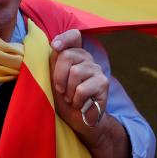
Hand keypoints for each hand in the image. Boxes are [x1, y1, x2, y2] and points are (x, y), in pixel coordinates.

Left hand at [49, 30, 109, 146]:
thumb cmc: (64, 99)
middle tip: (61, 91)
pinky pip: (82, 88)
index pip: (74, 36)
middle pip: (67, 55)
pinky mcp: (103, 83)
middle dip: (58, 76)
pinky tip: (80, 104)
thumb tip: (53, 47)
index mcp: (74, 54)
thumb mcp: (53, 80)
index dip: (64, 38)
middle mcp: (87, 58)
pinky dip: (76, 100)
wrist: (78, 121)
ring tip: (71, 98)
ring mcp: (96, 69)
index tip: (55, 46)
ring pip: (75, 72)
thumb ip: (53, 63)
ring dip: (68, 91)